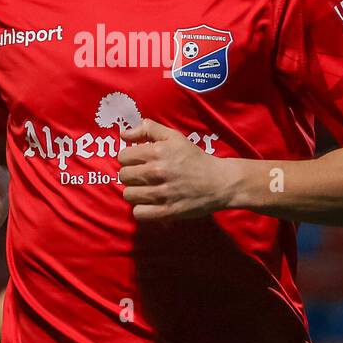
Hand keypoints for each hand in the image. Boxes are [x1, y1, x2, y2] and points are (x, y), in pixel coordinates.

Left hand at [117, 119, 237, 220]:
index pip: (123, 157)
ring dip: (135, 192)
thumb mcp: (174, 137)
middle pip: (124, 176)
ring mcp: (162, 193)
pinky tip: (150, 203)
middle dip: (130, 175)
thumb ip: (148, 129)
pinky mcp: (167, 211)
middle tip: (142, 176)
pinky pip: (138, 213)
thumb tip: (124, 133)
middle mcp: (157, 172)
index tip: (138, 161)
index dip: (128, 158)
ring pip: (129, 195)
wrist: (219, 182)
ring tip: (146, 189)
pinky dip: (142, 209)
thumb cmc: (195, 158)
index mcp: (157, 152)